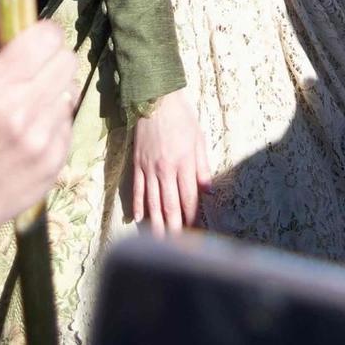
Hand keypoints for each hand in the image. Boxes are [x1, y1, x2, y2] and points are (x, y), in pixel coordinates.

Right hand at [0, 5, 78, 279]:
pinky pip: (70, 121)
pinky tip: (32, 132)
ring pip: (71, 88)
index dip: (42, 34)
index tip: (31, 43)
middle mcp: (21, 111)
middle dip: (50, 59)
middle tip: (30, 74)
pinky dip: (56, 121)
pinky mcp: (56, 160)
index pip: (46, 37)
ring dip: (54, 90)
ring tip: (28, 105)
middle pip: (66, 59)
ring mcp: (42, 138)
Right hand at [130, 87, 212, 236]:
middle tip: (176, 246)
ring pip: (152, 202)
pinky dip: (138, 205)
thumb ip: (202, 166)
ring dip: (156, 223)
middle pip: (169, 205)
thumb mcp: (198, 138)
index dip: (191, 216)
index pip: (188, 197)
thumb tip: (207, 189)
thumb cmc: (181, 116)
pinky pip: (137, 189)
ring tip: (159, 241)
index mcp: (183, 163)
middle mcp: (165, 169)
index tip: (194, 232)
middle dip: (174, 228)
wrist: (155, 97)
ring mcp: (149, 168)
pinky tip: (139, 219)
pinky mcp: (137, 163)